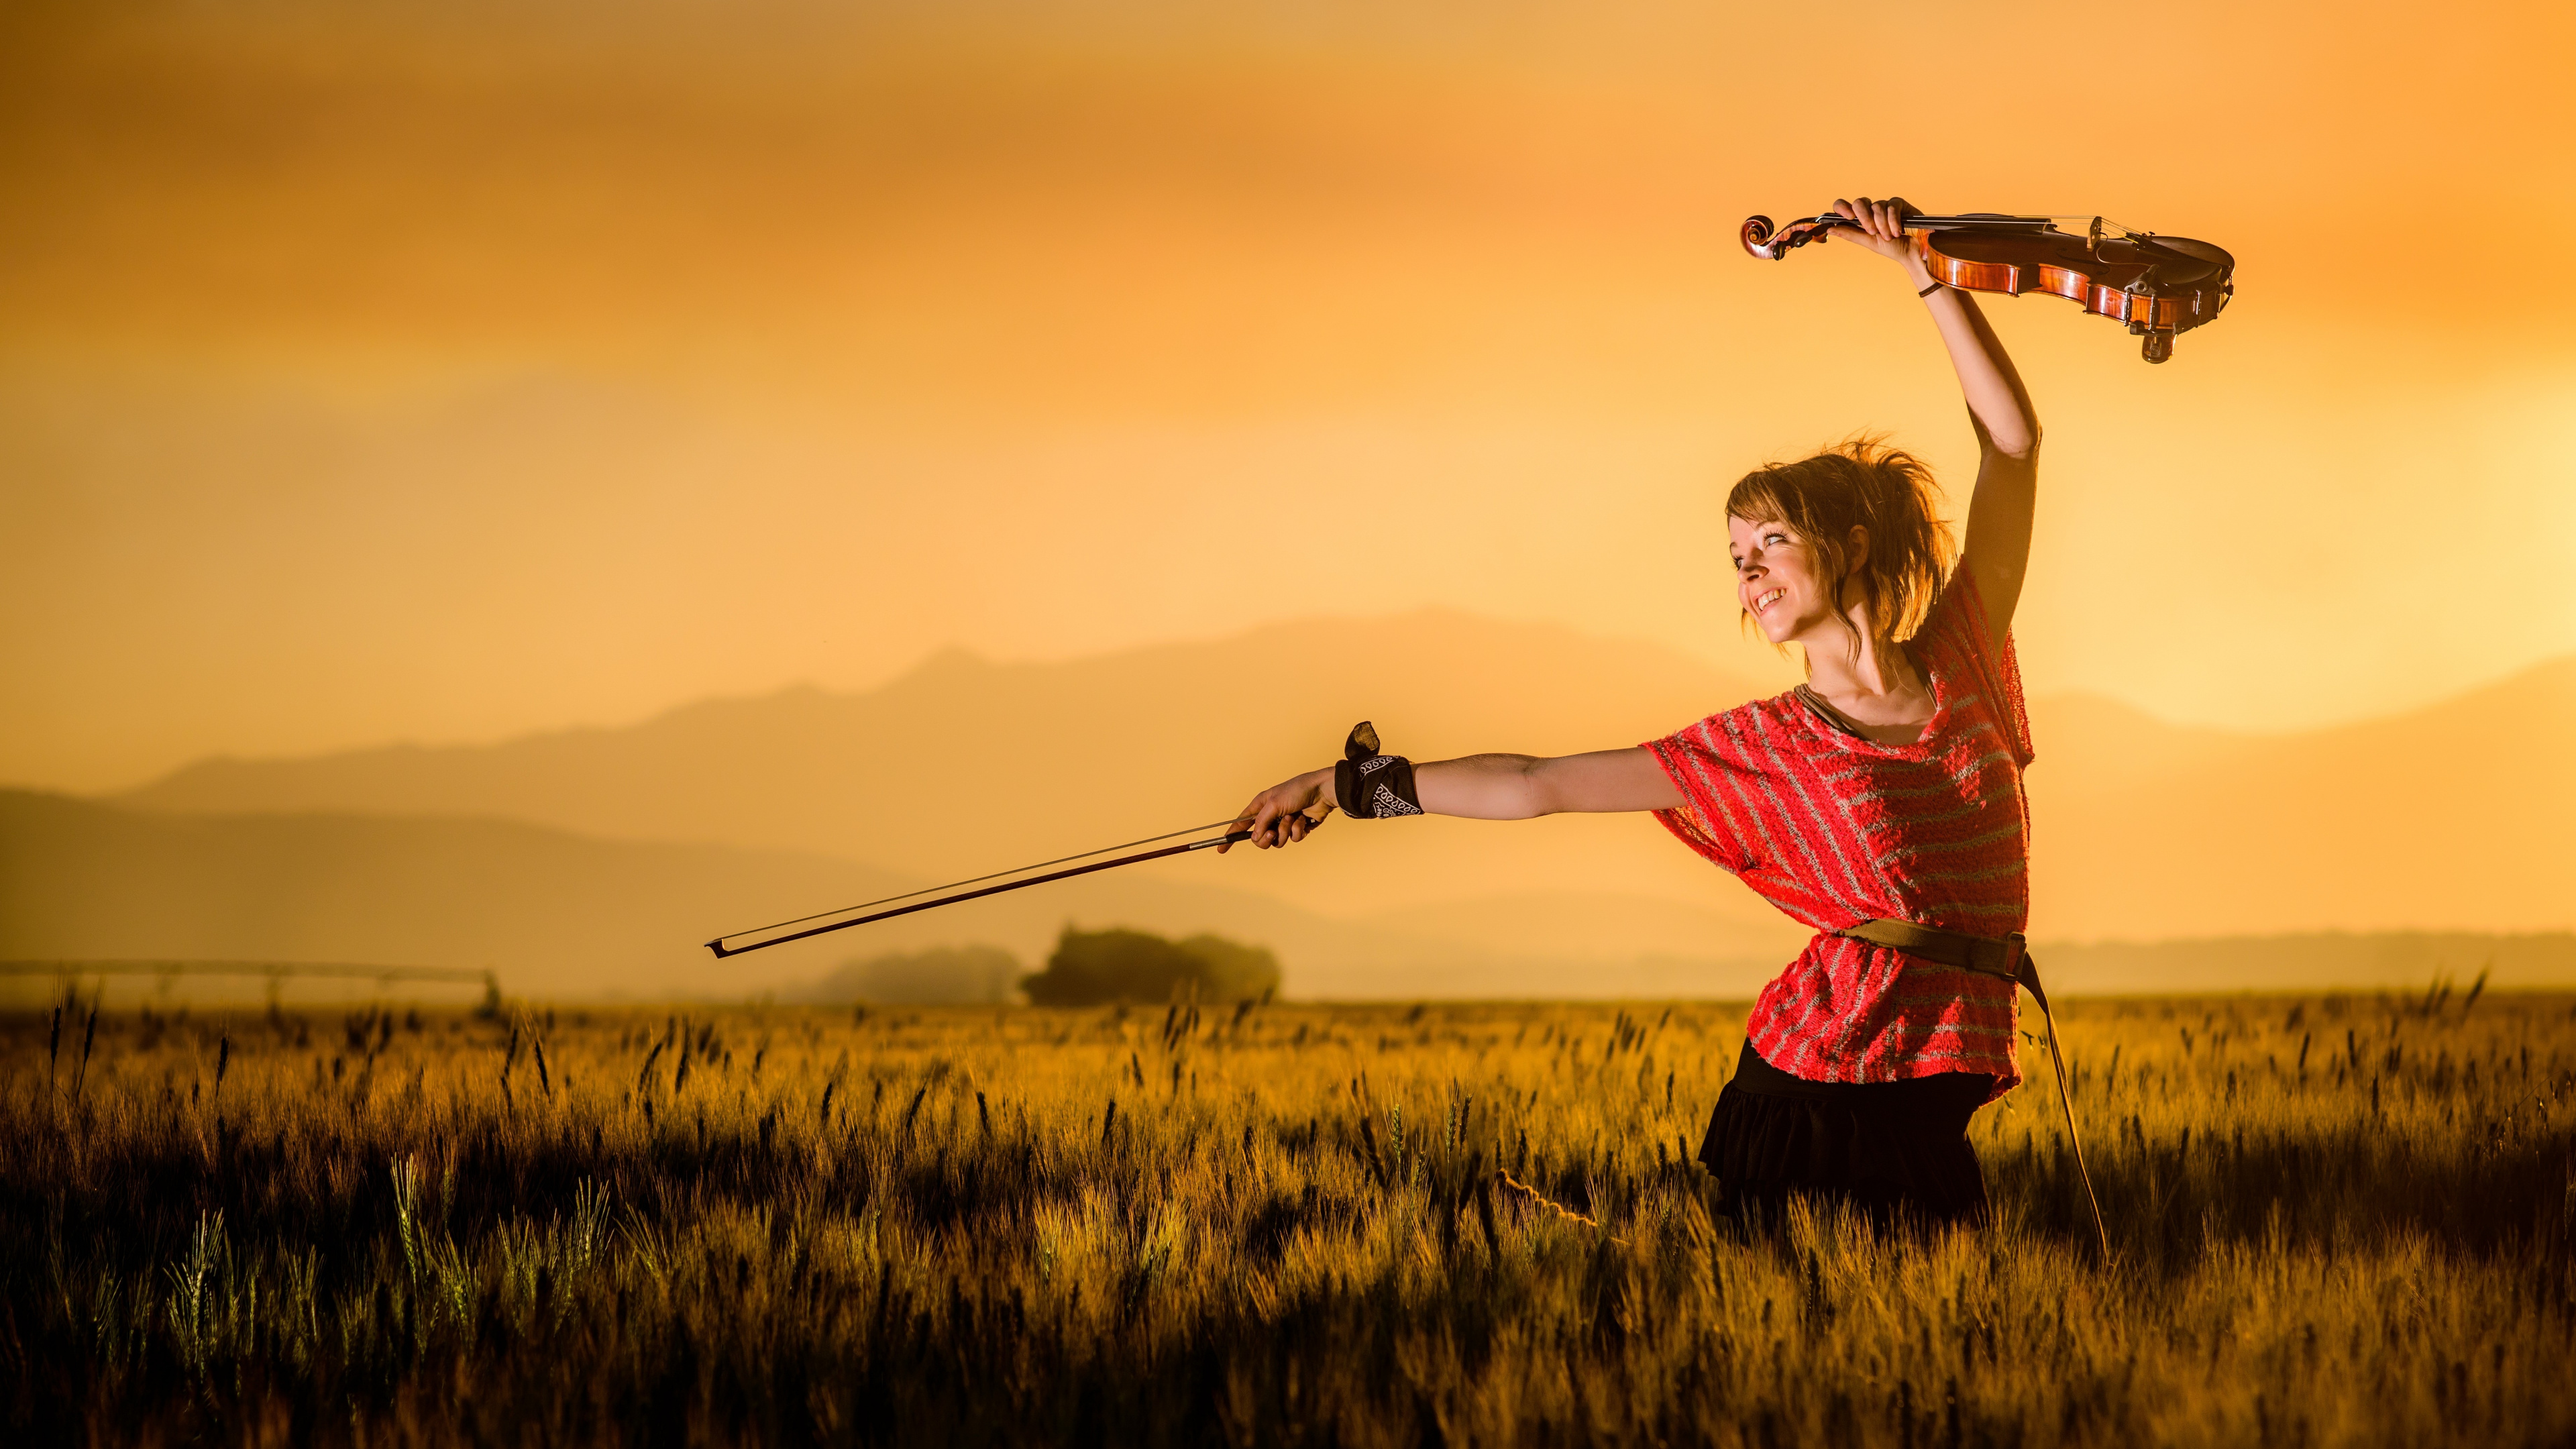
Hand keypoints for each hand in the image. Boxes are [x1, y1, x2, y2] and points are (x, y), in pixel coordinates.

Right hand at [1218, 767, 1334, 851]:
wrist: (1322, 792)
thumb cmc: (1296, 791)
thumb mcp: (1274, 804)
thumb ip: (1261, 822)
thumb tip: (1255, 838)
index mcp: (1260, 806)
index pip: (1241, 823)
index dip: (1231, 836)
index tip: (1220, 849)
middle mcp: (1270, 816)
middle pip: (1259, 839)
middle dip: (1266, 838)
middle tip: (1272, 833)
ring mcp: (1284, 823)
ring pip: (1278, 841)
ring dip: (1285, 831)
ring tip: (1293, 818)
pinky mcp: (1297, 829)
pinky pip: (1293, 839)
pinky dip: (1297, 830)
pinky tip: (1304, 820)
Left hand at [1832, 195, 1931, 281]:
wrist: (1912, 252)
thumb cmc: (1892, 247)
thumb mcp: (1869, 242)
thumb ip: (1851, 234)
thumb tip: (1830, 228)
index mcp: (1861, 219)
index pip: (1844, 206)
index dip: (1843, 207)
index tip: (1849, 216)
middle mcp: (1871, 210)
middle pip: (1859, 202)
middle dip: (1864, 217)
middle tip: (1872, 231)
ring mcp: (1885, 205)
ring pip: (1876, 205)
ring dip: (1882, 224)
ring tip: (1890, 236)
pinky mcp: (1899, 203)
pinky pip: (1892, 205)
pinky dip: (1893, 219)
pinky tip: (1898, 230)